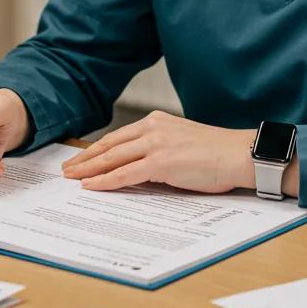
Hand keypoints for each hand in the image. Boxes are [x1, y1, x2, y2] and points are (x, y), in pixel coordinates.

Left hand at [62, 111, 255, 192]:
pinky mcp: (161, 162)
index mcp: (156, 121)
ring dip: (89, 169)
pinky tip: (91, 186)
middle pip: (109, 145)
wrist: (240, 154)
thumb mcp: (181, 142)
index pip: (118, 136)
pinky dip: (105, 181)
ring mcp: (156, 144)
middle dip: (85, 158)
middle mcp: (152, 128)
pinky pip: (125, 173)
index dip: (96, 149)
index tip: (80, 158)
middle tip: (67, 169)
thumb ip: (159, 149)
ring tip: (72, 178)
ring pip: (112, 158)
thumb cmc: (217, 153)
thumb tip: (138, 167)